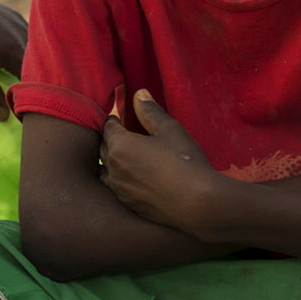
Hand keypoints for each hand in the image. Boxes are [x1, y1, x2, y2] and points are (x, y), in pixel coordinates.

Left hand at [0, 0, 25, 118]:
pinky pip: (24, 36)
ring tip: (17, 80)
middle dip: (33, 82)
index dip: (31, 98)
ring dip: (28, 65)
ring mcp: (17, 20)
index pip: (35, 81)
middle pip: (37, 65)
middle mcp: (22, 33)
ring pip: (31, 50)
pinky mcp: (9, 12)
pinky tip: (10, 56)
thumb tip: (5, 116)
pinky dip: (22, 50)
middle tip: (21, 99)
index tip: (23, 111)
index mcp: (13, 50)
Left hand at [99, 91, 219, 231]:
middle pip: (102, 148)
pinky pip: (116, 189)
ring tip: (125, 156)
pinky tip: (134, 179)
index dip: (113, 119)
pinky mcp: (129, 205)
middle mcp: (113, 169)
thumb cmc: (185, 163)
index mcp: (120, 146)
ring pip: (106, 171)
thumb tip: (139, 94)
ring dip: (112, 161)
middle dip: (110, 138)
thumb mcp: (170, 130)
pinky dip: (120, 180)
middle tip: (120, 133)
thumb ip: (151, 111)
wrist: (197, 205)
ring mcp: (119, 190)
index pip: (108, 127)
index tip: (119, 116)